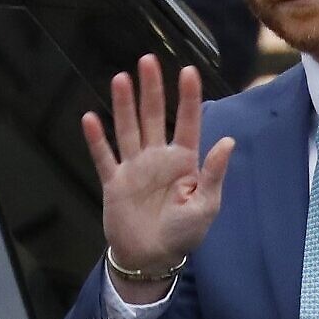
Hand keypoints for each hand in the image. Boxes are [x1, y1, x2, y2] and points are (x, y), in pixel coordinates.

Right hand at [82, 54, 233, 297]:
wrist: (152, 258)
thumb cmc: (185, 232)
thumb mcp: (207, 205)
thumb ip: (214, 173)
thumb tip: (228, 141)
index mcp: (184, 160)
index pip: (188, 121)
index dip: (188, 97)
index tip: (188, 71)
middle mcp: (158, 157)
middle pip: (153, 116)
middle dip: (151, 89)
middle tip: (147, 60)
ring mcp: (134, 167)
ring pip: (128, 128)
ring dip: (123, 104)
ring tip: (120, 78)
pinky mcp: (114, 182)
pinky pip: (104, 156)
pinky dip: (96, 139)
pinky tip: (90, 118)